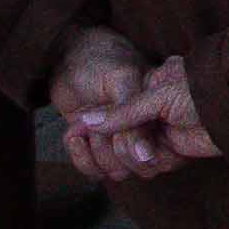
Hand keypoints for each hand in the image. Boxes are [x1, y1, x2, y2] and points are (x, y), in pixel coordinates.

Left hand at [45, 26, 149, 174]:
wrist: (69, 56)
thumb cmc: (101, 60)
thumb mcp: (122, 80)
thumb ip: (133, 115)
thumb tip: (145, 155)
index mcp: (159, 113)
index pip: (158, 151)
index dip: (136, 149)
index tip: (116, 133)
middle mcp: (144, 131)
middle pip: (137, 167)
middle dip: (110, 149)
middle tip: (96, 124)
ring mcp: (120, 140)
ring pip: (116, 172)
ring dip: (94, 153)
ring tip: (83, 125)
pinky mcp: (98, 146)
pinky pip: (95, 170)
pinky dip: (80, 156)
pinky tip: (74, 133)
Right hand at [65, 53, 216, 183]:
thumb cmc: (203, 89)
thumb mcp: (159, 95)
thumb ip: (122, 112)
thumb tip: (84, 120)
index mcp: (149, 85)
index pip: (114, 109)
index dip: (99, 124)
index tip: (77, 134)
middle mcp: (155, 107)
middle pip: (121, 134)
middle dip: (118, 143)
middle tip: (122, 143)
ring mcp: (166, 127)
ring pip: (135, 151)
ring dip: (137, 155)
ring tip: (150, 149)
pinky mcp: (178, 147)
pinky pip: (155, 162)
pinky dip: (155, 162)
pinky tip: (159, 156)